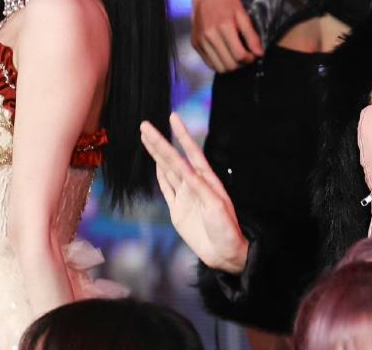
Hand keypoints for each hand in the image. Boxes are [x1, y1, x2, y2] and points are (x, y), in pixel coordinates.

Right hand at [140, 114, 248, 273]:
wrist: (224, 253)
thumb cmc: (226, 229)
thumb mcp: (216, 207)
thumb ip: (200, 189)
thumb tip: (188, 173)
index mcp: (207, 180)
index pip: (190, 152)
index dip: (181, 135)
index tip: (173, 117)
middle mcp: (194, 184)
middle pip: (173, 159)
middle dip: (159, 142)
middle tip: (145, 125)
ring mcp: (185, 196)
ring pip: (167, 170)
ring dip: (157, 154)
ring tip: (146, 137)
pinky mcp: (177, 210)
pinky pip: (166, 189)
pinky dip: (160, 175)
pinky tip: (156, 163)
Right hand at [191, 0, 263, 72]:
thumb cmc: (227, 2)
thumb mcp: (243, 15)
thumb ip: (251, 36)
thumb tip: (260, 54)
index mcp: (223, 27)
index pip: (239, 55)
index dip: (250, 59)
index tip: (254, 55)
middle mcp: (209, 35)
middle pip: (229, 65)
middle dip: (242, 64)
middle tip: (247, 56)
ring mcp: (200, 41)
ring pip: (219, 68)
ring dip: (231, 66)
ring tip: (237, 56)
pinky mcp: (195, 44)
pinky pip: (209, 64)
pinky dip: (220, 63)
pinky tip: (226, 54)